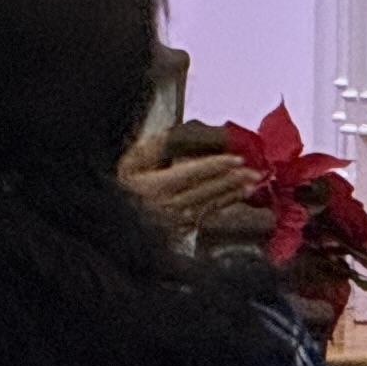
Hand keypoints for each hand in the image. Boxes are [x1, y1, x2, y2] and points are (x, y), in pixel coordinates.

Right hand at [117, 139, 254, 238]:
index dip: (218, 164)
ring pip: (210, 204)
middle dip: (232, 179)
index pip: (195, 172)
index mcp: (157, 186)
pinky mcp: (179, 232)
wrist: (111, 227)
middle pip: (208, 189)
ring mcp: (176, 222)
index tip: (237, 157)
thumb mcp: (129, 164)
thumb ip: (151, 148)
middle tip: (254, 171)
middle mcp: (170, 206)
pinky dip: (221, 206)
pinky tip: (232, 199)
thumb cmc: (118, 190)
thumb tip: (171, 133)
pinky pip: (205, 217)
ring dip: (232, 193)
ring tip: (250, 184)